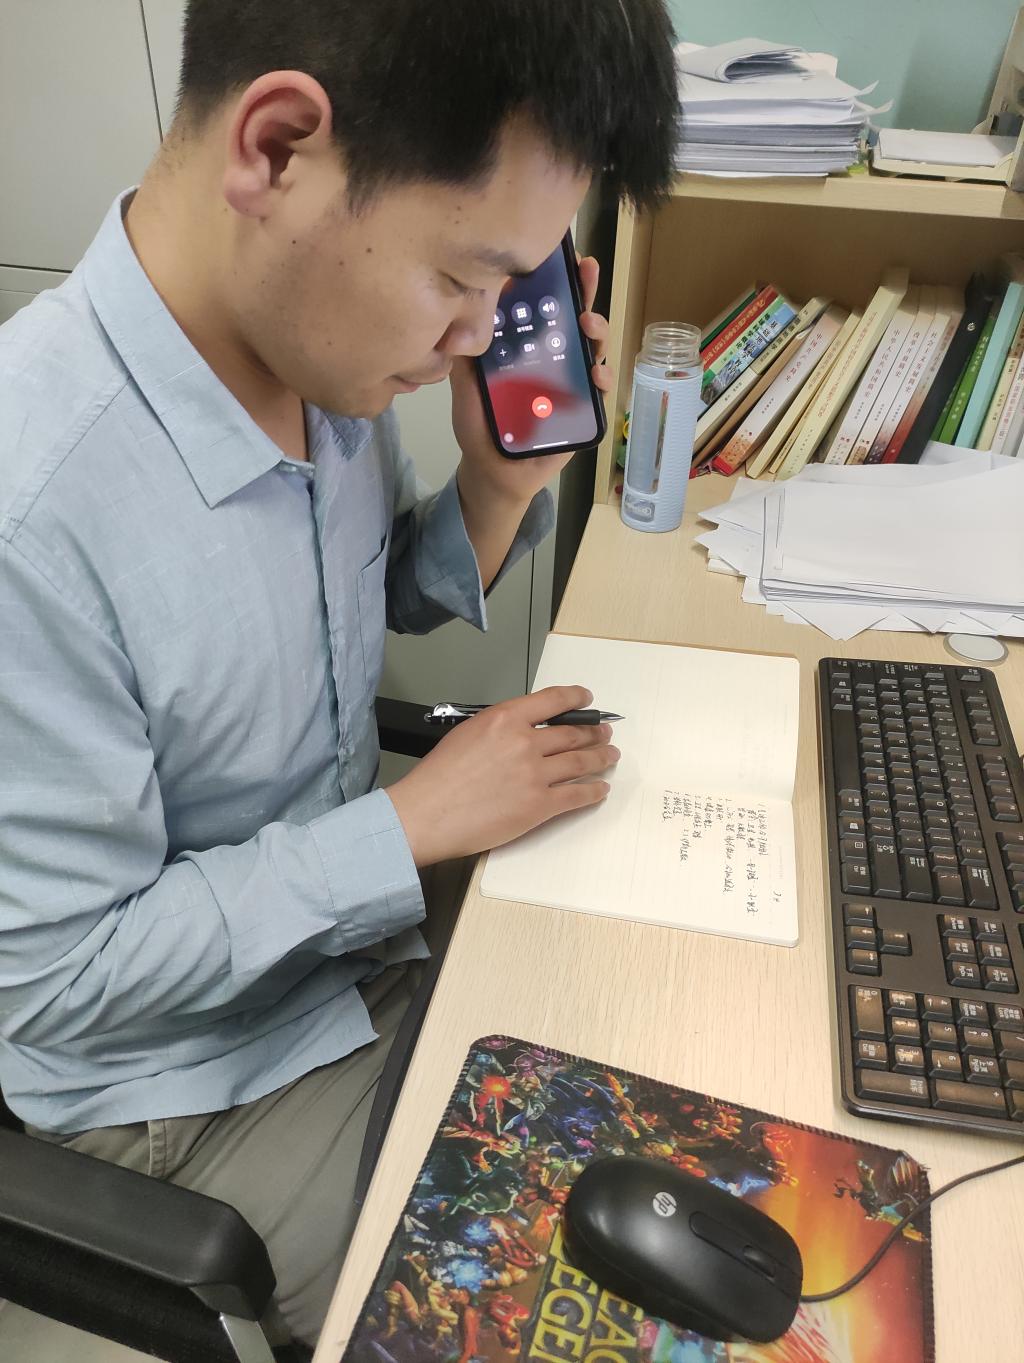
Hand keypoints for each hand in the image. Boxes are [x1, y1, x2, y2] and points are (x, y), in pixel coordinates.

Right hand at [385, 686, 619, 865]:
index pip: (554, 700)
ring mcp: (535, 775)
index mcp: (505, 718)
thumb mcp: (467, 732)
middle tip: (604, 732)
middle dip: (594, 732)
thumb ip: (501, 727)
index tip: (587, 699)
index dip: (577, 698)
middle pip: (573, 732)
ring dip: (601, 758)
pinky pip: (577, 795)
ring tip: (610, 756)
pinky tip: (600, 790)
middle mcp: (525, 742)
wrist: (426, 813)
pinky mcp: (539, 806)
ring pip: (581, 762)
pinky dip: (593, 792)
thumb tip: (525, 731)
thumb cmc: (438, 777)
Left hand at [450, 255, 613, 509]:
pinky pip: (598, 392)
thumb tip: (459, 313)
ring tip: (588, 323)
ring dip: (596, 331)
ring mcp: (570, 384)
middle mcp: (553, 360)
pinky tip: (596, 372)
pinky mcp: (582, 412)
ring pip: (592, 349)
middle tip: (587, 272)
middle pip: (574, 319)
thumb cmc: (481, 427)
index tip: (559, 257)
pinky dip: (601, 379)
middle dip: (584, 292)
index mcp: (527, 349)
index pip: (543, 307)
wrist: (492, 473)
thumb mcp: (465, 388)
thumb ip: (464, 357)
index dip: (552, 282)